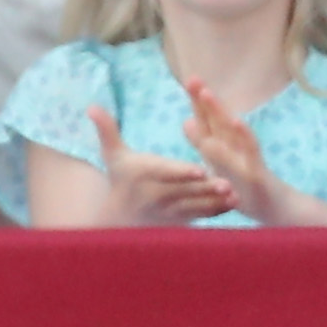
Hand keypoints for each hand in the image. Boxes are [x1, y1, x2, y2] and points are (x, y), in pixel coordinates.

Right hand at [82, 104, 233, 226]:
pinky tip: (233, 203)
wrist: (120, 217)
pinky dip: (217, 211)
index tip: (200, 170)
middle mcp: (156, 195)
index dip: (182, 172)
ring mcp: (169, 210)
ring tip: (235, 193)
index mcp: (143, 174)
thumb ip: (107, 130)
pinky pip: (200, 216)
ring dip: (216, 201)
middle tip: (228, 183)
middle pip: (185, 191)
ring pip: (196, 205)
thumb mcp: (113, 155)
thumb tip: (92, 106)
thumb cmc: (121, 178)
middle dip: (206, 188)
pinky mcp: (180, 220)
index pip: (164, 173)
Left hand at [178, 78, 302, 225]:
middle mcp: (235, 149)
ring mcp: (246, 159)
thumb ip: (205, 146)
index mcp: (224, 148)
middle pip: (218, 121)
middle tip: (192, 78)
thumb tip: (187, 121)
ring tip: (206, 94)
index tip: (189, 80)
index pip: (208, 122)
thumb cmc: (246, 188)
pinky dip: (244, 137)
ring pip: (231, 133)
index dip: (198, 103)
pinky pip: (250, 153)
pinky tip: (236, 122)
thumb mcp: (219, 167)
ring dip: (219, 112)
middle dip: (204, 100)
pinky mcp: (257, 173)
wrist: (278, 211)